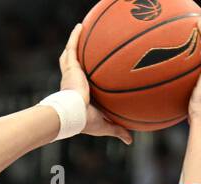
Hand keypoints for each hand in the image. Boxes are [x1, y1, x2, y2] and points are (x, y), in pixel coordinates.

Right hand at [59, 23, 132, 144]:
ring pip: (70, 55)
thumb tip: (130, 140)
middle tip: (83, 51)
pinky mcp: (71, 66)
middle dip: (77, 59)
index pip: (82, 84)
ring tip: (80, 31)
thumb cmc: (85, 121)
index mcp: (80, 95)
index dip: (84, 79)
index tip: (92, 76)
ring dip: (74, 43)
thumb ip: (117, 129)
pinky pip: (72, 46)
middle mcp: (73, 82)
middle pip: (74, 67)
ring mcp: (70, 73)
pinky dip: (75, 36)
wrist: (72, 114)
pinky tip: (80, 25)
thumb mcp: (105, 125)